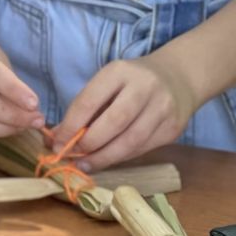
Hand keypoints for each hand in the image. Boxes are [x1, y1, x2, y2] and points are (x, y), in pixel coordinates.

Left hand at [53, 55, 195, 171]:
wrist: (178, 77)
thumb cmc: (132, 81)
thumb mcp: (108, 82)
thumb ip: (85, 108)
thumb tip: (56, 138)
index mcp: (120, 71)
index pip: (90, 100)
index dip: (71, 125)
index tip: (57, 142)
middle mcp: (144, 87)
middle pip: (113, 122)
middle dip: (90, 143)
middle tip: (73, 156)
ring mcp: (162, 108)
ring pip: (130, 141)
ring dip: (105, 157)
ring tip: (87, 164)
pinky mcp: (173, 128)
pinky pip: (142, 149)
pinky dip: (122, 157)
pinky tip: (109, 159)